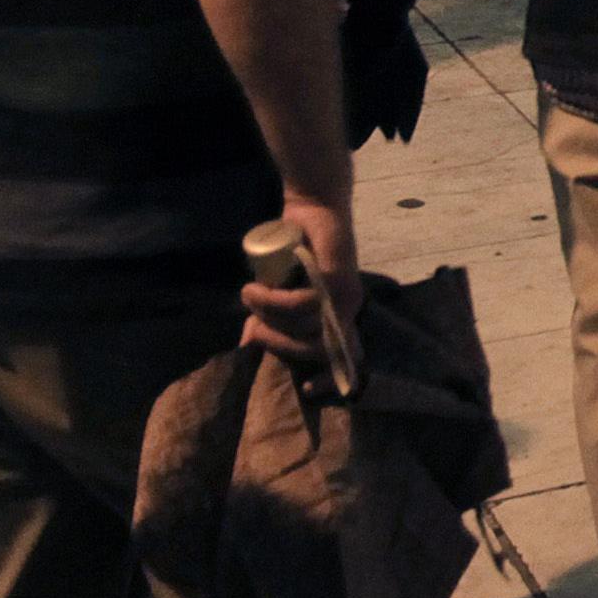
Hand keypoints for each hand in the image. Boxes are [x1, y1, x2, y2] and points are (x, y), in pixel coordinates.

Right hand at [241, 192, 361, 364]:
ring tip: (249, 295)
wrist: (310, 208)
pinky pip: (304, 302)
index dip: (331, 378)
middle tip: (252, 327)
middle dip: (276, 343)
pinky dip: (274, 300)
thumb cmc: (292, 252)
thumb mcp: (278, 292)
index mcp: (339, 317)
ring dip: (268, 315)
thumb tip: (248, 348)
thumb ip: (269, 319)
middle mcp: (348, 308)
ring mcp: (346, 292)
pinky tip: (255, 289)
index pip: (348, 358)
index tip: (306, 389)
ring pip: (305, 325)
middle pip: (313, 348)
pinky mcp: (336, 275)